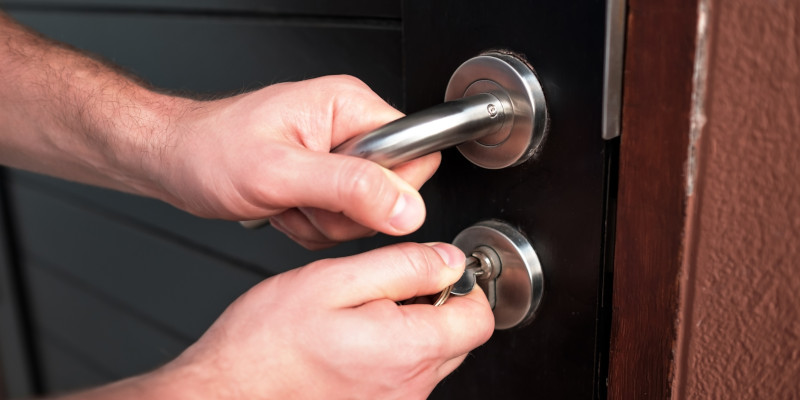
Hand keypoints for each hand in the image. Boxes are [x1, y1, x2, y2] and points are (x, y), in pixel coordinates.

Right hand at [153, 242, 493, 398]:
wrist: (228, 392)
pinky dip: (390, 353)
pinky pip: (404, 377)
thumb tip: (448, 259)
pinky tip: (351, 341)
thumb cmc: (268, 342)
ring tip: (359, 316)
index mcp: (407, 349)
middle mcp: (409, 387)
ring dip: (410, 329)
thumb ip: (401, 266)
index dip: (463, 285)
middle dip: (435, 305)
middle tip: (385, 289)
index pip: (478, 319)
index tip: (436, 271)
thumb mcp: (334, 281)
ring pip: (431, 357)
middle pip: (458, 339)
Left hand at [159, 76, 440, 247]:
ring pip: (367, 213)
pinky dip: (312, 227)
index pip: (416, 153)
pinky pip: (343, 221)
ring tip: (288, 202)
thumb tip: (406, 207)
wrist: (175, 161)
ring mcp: (338, 156)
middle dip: (347, 213)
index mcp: (350, 107)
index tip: (344, 197)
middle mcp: (349, 128)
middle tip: (304, 200)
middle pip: (394, 191)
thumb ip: (350, 188)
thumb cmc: (210, 151)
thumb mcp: (279, 172)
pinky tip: (285, 209)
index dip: (388, 188)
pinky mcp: (325, 180)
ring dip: (324, 222)